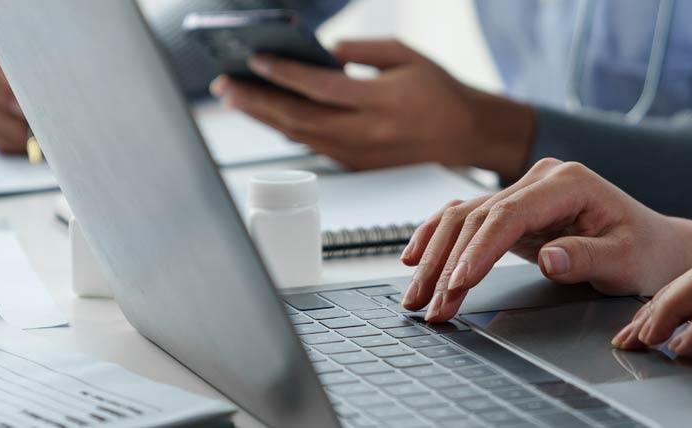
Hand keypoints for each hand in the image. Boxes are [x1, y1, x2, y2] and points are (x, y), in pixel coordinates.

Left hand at [210, 39, 535, 180]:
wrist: (466, 133)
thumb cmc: (438, 91)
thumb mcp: (404, 55)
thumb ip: (360, 50)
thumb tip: (319, 53)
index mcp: (383, 102)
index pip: (322, 88)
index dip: (285, 75)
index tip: (256, 59)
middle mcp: (369, 134)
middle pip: (300, 119)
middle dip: (257, 102)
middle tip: (225, 85)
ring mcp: (361, 154)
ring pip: (300, 136)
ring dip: (263, 118)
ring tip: (235, 98)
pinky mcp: (357, 164)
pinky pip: (312, 145)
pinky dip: (285, 129)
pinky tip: (267, 114)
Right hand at [400, 158, 691, 321]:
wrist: (658, 246)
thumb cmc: (648, 252)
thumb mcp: (627, 260)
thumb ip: (588, 257)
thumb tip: (549, 257)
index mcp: (569, 182)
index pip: (509, 213)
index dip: (479, 250)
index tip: (458, 283)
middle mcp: (541, 179)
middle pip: (477, 215)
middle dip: (448, 263)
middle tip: (431, 306)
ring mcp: (525, 191)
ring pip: (464, 217)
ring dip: (435, 257)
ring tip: (417, 297)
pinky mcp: (515, 209)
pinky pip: (467, 220)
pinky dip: (439, 238)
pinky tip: (415, 258)